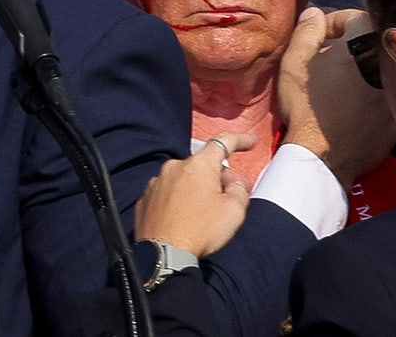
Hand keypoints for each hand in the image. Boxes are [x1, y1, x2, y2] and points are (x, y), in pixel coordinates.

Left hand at [135, 131, 255, 257]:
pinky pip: (168, 193)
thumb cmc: (200, 231)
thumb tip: (233, 183)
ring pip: (184, 178)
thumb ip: (239, 189)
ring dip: (197, 189)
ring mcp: (157, 182)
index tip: (250, 142)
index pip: (223, 141)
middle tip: (231, 196)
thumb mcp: (234, 211)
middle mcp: (175, 167)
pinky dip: (178, 200)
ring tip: (204, 213)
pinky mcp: (145, 199)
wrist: (162, 256)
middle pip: (204, 164)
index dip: (240, 140)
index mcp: (199, 164)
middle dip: (219, 176)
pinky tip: (184, 218)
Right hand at [277, 7, 395, 186]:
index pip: (352, 17)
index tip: (316, 40)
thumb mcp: (295, 61)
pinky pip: (386, 92)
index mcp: (368, 39)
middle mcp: (392, 59)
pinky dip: (372, 92)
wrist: (324, 157)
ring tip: (338, 84)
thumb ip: (307, 30)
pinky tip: (352, 105)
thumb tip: (315, 13)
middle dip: (347, 46)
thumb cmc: (307, 106)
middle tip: (325, 61)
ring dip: (361, 68)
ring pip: (379, 66)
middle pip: (369, 42)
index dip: (330, 24)